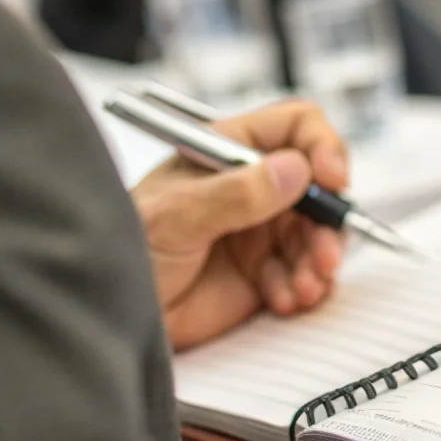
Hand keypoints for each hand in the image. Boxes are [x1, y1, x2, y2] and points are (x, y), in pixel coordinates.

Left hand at [131, 100, 348, 349]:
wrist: (108, 314)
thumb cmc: (123, 248)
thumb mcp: (176, 214)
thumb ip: (235, 193)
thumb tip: (294, 170)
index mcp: (229, 152)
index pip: (294, 127)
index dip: (321, 146)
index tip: (331, 178)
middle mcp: (252, 186)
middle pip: (319, 186)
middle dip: (328, 219)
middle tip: (324, 252)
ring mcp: (260, 230)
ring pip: (318, 233)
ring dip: (319, 259)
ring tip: (304, 286)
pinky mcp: (263, 272)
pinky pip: (305, 272)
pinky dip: (303, 287)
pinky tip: (281, 299)